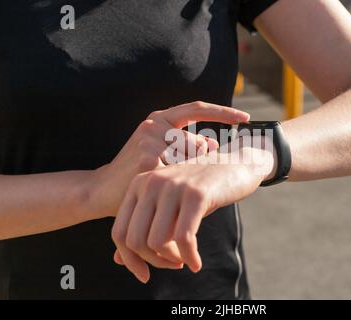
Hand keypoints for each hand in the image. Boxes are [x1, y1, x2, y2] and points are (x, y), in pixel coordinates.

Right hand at [89, 101, 249, 217]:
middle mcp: (154, 125)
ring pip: (190, 160)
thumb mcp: (161, 151)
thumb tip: (212, 143)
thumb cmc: (137, 171)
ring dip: (186, 177)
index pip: (197, 108)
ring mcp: (150, 141)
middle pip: (198, 143)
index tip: (246, 119)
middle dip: (199, 165)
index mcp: (159, 118)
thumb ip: (186, 144)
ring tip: (168, 186)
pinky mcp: (147, 161)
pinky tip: (162, 191)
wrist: (103, 188)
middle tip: (189, 181)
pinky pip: (179, 174)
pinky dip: (178, 185)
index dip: (223, 113)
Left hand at [111, 143, 274, 282]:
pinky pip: (184, 238)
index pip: (119, 232)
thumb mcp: (169, 208)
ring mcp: (174, 186)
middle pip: (134, 240)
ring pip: (156, 242)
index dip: (129, 260)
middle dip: (153, 262)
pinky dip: (189, 257)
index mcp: (139, 184)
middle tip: (173, 265)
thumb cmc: (201, 191)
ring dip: (171, 261)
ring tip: (185, 260)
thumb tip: (118, 261)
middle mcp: (151, 182)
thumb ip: (144, 229)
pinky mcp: (197, 194)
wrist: (236, 165)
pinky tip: (196, 262)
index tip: (145, 274)